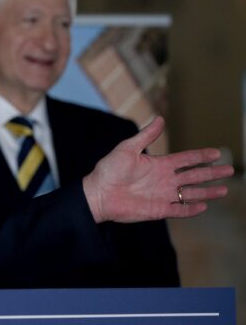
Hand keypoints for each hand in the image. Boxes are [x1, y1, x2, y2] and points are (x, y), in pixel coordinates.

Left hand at [83, 116, 233, 223]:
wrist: (98, 193)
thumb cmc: (109, 169)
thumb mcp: (127, 148)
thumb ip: (146, 136)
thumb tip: (160, 118)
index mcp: (158, 165)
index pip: (186, 159)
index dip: (201, 156)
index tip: (217, 152)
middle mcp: (164, 180)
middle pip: (194, 176)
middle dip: (212, 173)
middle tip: (230, 169)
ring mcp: (162, 195)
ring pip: (191, 194)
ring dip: (207, 192)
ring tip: (224, 190)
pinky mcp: (158, 210)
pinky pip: (179, 210)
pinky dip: (191, 209)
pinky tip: (203, 206)